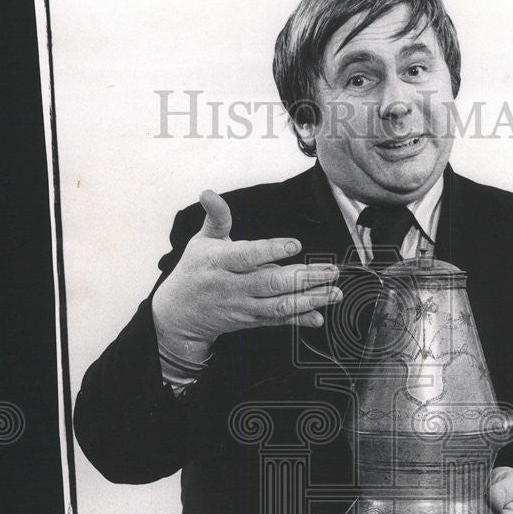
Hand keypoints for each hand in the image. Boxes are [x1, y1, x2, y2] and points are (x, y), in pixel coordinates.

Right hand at [152, 190, 340, 362]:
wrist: (179, 314)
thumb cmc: (194, 271)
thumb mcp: (201, 241)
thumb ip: (216, 217)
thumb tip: (208, 192)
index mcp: (219, 262)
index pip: (247, 256)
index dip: (271, 251)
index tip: (295, 245)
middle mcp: (232, 286)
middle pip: (271, 282)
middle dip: (304, 278)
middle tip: (330, 271)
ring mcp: (243, 306)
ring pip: (279, 305)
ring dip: (309, 301)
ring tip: (334, 292)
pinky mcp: (250, 321)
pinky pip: (277, 321)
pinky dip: (298, 320)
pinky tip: (318, 317)